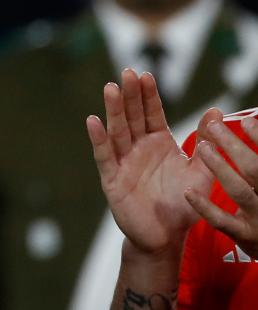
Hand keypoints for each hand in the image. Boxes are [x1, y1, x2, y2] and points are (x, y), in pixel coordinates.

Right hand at [87, 69, 213, 255]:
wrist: (166, 236)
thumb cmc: (182, 204)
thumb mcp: (201, 172)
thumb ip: (207, 144)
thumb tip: (216, 111)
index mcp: (158, 143)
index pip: (152, 113)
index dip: (149, 95)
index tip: (146, 74)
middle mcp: (138, 148)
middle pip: (132, 116)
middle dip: (130, 95)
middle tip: (127, 73)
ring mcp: (123, 162)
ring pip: (117, 131)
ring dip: (113, 110)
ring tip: (111, 88)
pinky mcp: (112, 179)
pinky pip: (104, 156)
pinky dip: (98, 140)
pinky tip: (93, 122)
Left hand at [186, 117, 257, 257]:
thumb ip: (255, 158)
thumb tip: (248, 120)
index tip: (246, 121)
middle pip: (256, 170)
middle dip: (236, 146)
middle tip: (216, 126)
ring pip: (240, 191)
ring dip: (221, 168)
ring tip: (204, 148)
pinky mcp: (245, 235)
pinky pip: (223, 221)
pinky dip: (205, 206)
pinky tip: (188, 193)